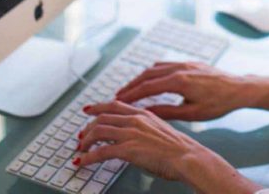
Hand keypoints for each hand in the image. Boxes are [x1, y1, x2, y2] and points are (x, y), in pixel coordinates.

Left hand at [74, 100, 203, 179]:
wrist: (188, 157)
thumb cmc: (180, 149)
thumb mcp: (161, 130)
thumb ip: (146, 129)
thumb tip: (135, 137)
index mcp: (143, 114)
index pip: (114, 105)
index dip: (98, 106)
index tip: (88, 110)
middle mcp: (135, 120)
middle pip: (102, 117)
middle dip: (87, 127)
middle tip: (80, 137)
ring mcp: (131, 133)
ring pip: (98, 131)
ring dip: (85, 142)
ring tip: (80, 150)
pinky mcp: (128, 149)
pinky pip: (100, 152)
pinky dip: (87, 157)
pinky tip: (82, 162)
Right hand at [114, 61, 250, 120]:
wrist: (239, 88)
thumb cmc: (219, 104)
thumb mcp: (192, 114)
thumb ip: (167, 112)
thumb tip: (146, 113)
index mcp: (179, 81)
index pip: (147, 86)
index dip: (130, 94)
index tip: (117, 101)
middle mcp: (180, 68)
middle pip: (147, 74)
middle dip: (131, 85)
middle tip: (118, 96)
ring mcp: (185, 63)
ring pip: (156, 67)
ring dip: (141, 77)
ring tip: (131, 88)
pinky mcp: (190, 63)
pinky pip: (166, 64)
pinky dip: (154, 71)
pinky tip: (151, 78)